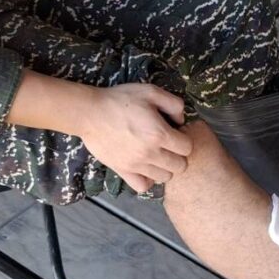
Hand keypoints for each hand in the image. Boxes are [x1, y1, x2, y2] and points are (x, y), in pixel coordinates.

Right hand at [77, 84, 191, 193]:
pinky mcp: (122, 171)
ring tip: (156, 156)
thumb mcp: (151, 92)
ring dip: (165, 168)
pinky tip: (145, 168)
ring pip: (165, 178)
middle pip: (180, 167)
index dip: (184, 139)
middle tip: (168, 145)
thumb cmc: (120, 100)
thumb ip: (173, 104)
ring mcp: (136, 165)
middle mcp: (150, 153)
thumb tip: (181, 120)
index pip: (187, 148)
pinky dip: (148, 180)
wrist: (90, 113)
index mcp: (159, 134)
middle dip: (178, 155)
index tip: (176, 133)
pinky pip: (143, 187)